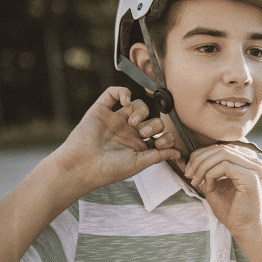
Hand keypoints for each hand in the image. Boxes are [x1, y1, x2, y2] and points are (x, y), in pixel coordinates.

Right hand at [54, 87, 179, 192]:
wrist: (83, 166)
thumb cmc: (109, 169)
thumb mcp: (139, 164)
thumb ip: (159, 155)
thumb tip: (179, 153)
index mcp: (137, 145)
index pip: (159, 134)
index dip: (165, 136)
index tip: (160, 143)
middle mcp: (127, 131)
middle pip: (151, 118)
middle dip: (153, 124)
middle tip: (143, 132)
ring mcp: (114, 119)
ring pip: (136, 104)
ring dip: (141, 110)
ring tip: (132, 123)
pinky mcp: (100, 110)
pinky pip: (113, 93)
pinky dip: (123, 92)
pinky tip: (125, 102)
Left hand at [183, 143, 261, 236]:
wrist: (244, 229)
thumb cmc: (231, 210)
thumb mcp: (211, 186)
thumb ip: (201, 172)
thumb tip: (181, 159)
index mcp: (247, 162)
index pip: (220, 148)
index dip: (200, 155)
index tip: (189, 171)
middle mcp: (253, 162)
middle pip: (220, 148)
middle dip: (199, 160)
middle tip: (189, 175)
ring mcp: (254, 168)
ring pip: (221, 154)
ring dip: (203, 167)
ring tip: (196, 182)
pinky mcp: (251, 177)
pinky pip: (224, 166)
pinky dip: (211, 175)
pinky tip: (210, 189)